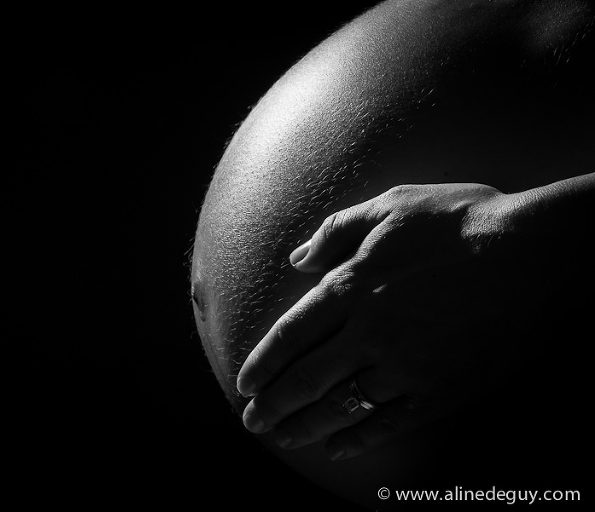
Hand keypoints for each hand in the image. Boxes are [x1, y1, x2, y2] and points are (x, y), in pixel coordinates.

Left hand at [235, 183, 544, 459]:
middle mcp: (369, 332)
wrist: (537, 254)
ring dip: (306, 427)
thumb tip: (297, 259)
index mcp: (352, 287)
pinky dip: (359, 440)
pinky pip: (389, 424)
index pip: (291, 336)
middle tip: (254, 424)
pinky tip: (338, 448)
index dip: (263, 363)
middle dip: (274, 406)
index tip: (244, 384)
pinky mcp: (441, 391)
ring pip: (341, 407)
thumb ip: (336, 231)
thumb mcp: (393, 205)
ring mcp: (405, 367)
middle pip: (307, 380)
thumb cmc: (464, 222)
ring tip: (284, 439)